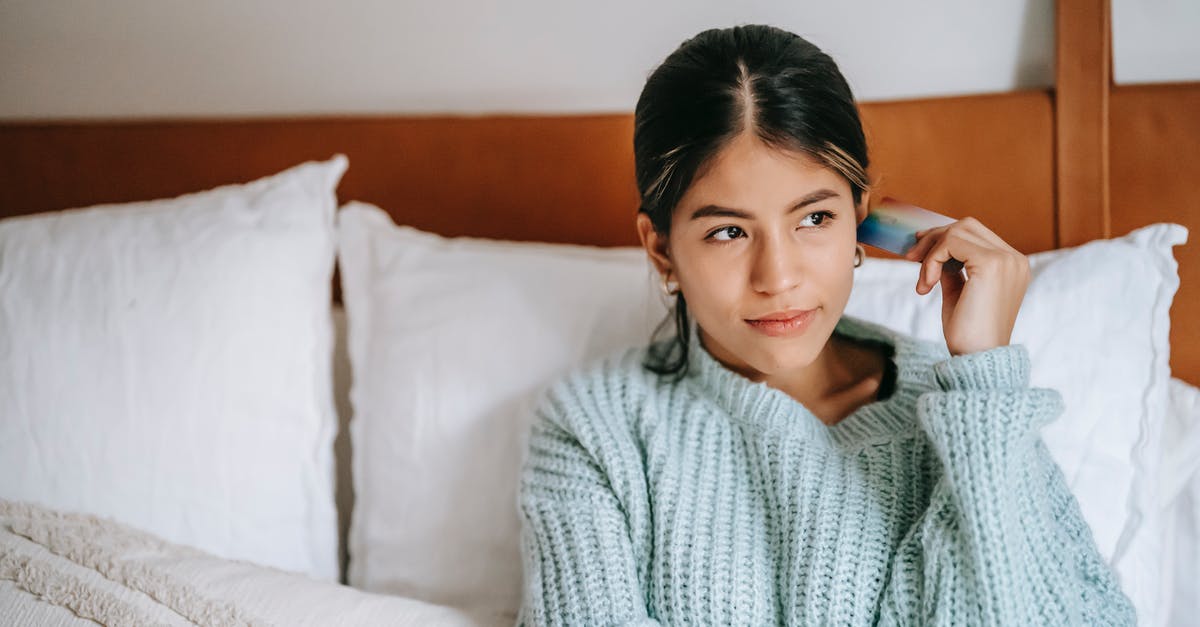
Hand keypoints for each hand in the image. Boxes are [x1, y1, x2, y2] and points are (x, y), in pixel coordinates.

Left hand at [902, 217, 1030, 355]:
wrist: (976, 359)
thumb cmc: (968, 333)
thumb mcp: (958, 292)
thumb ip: (952, 268)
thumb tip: (933, 247)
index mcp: (1012, 266)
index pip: (976, 235)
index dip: (944, 239)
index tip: (919, 252)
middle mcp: (1014, 259)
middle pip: (967, 225)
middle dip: (934, 238)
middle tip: (911, 258)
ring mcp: (1006, 260)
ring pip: (958, 231)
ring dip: (931, 251)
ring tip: (923, 281)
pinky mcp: (991, 264)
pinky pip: (951, 243)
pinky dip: (932, 260)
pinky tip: (927, 285)